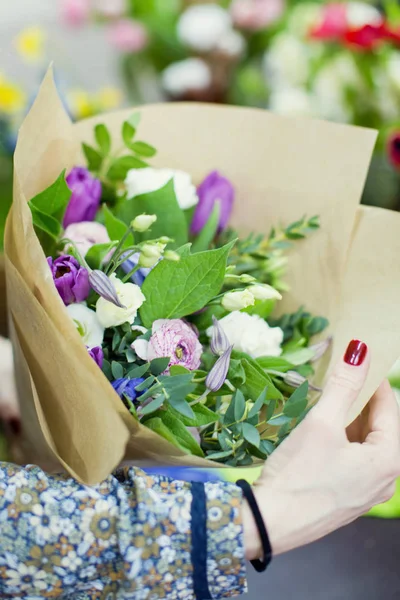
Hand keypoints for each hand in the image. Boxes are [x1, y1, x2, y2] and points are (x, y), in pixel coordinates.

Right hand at [243, 340, 399, 558]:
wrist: (267, 523)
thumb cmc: (298, 473)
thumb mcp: (321, 424)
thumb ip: (343, 385)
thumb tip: (360, 350)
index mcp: (388, 461)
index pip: (390, 409)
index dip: (374, 381)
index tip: (359, 360)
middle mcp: (385, 480)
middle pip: (379, 428)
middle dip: (360, 401)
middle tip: (338, 380)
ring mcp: (366, 494)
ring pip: (365, 445)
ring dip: (349, 421)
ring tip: (326, 403)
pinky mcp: (347, 501)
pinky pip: (353, 462)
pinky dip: (342, 442)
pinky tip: (320, 434)